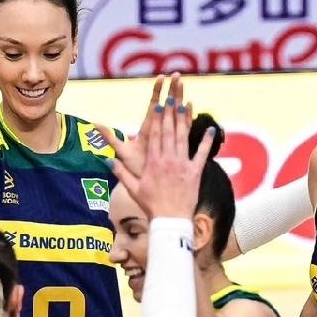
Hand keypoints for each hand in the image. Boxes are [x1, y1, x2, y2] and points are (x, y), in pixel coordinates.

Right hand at [107, 73, 214, 218]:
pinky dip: (206, 141)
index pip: (154, 135)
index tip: (159, 103)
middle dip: (170, 112)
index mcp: (153, 162)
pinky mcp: (195, 172)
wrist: (170, 220)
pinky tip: (210, 128)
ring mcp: (182, 165)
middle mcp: (168, 160)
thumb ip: (120, 172)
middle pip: (168, 131)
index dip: (157, 117)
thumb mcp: (132, 189)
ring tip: (186, 104)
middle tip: (172, 96)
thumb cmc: (151, 205)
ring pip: (183, 138)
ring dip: (185, 120)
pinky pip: (201, 153)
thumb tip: (107, 159)